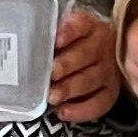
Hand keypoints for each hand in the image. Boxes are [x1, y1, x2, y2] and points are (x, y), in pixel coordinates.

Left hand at [50, 6, 120, 122]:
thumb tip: (27, 39)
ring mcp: (108, 70)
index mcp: (90, 26)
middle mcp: (102, 47)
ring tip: (52, 96)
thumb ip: (48, 33)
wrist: (99, 54)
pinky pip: (99, 103)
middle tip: (50, 74)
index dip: (68, 32)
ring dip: (70, 89)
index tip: (56, 40)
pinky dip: (82, 110)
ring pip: (90, 80)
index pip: (81, 25)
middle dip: (66, 65)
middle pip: (85, 54)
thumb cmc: (71, 43)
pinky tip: (63, 111)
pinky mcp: (110, 91)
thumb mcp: (63, 31)